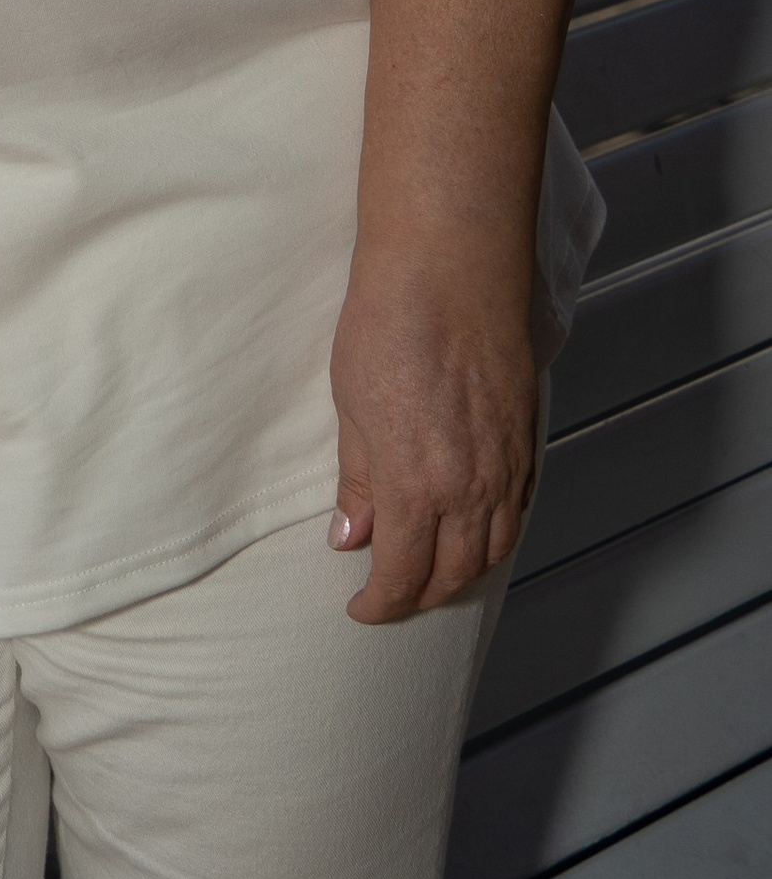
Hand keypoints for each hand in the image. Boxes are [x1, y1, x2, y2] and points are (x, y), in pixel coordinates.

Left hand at [329, 259, 537, 622]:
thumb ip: (357, 480)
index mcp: (415, 486)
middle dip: (420, 595)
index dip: (381, 602)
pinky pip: (518, 510)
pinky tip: (476, 530)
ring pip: (493, 549)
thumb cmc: (388, 327)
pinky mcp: (526, 439)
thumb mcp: (351, 406)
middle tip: (392, 595)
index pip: (403, 575)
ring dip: (462, 572)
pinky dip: (497, 535)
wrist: (451, 271)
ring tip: (432, 572)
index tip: (362, 607)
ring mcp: (505, 466)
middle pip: (452, 573)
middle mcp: (469, 489)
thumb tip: (352, 536)